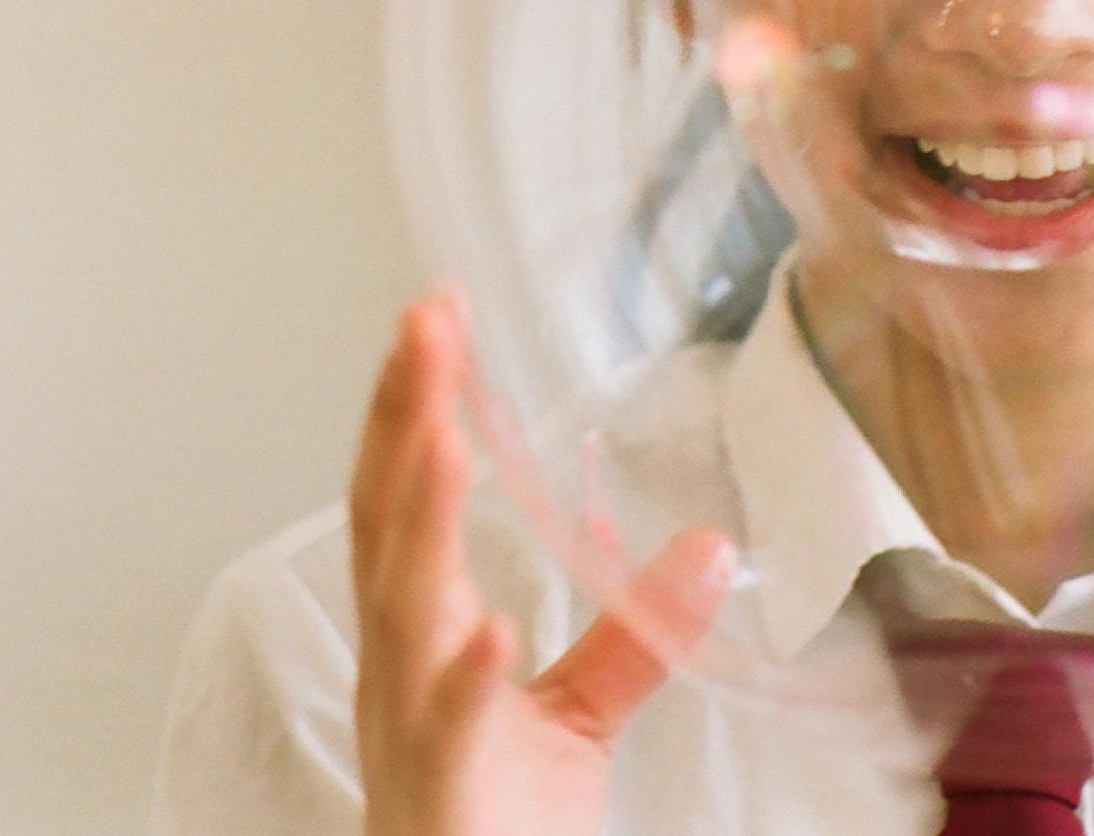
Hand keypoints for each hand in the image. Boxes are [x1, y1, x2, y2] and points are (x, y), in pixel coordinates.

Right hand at [349, 293, 734, 835]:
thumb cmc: (491, 820)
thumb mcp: (573, 716)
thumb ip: (630, 634)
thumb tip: (709, 549)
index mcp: (417, 634)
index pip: (402, 495)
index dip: (413, 403)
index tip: (438, 310)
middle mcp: (398, 665)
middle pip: (384, 521)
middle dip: (400, 418)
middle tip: (425, 321)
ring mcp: (411, 726)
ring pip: (402, 609)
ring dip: (422, 519)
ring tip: (447, 434)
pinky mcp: (445, 793)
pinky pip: (451, 729)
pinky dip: (465, 674)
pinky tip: (489, 625)